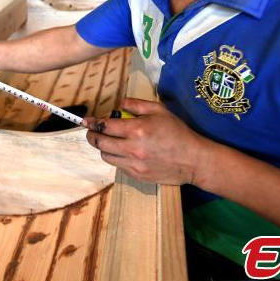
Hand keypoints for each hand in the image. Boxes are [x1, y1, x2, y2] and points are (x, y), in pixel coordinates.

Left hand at [83, 97, 214, 185]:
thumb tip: (119, 104)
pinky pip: (118, 166)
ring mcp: (134, 164)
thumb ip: (137, 104)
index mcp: (137, 130)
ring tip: (108, 141)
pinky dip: (116, 157)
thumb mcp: (159, 110)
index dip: (92, 123)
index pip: (105, 126)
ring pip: (106, 156)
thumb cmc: (177, 132)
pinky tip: (123, 152)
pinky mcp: (137, 176)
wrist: (193, 160)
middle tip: (91, 132)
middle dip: (91, 136)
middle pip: (100, 143)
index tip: (86, 121)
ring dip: (103, 147)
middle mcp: (132, 148)